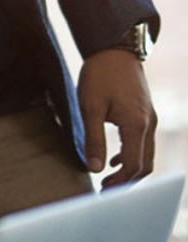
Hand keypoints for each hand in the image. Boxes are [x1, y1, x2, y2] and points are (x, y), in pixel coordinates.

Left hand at [77, 48, 155, 188]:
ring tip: (107, 179)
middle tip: (105, 190)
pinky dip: (132, 156)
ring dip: (130, 170)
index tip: (101, 192)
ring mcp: (151, 119)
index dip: (119, 182)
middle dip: (127, 181)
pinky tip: (113, 159)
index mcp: (137, 125)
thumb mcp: (90, 107)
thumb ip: (93, 139)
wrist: (116, 49)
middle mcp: (149, 125)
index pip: (133, 165)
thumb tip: (94, 168)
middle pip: (145, 165)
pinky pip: (144, 143)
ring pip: (146, 155)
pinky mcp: (146, 114)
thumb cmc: (100, 75)